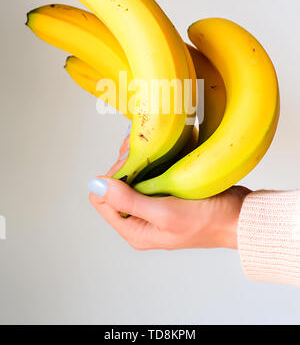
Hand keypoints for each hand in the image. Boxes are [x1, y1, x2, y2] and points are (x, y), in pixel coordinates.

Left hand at [88, 127, 249, 250]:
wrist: (240, 217)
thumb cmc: (207, 220)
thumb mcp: (164, 212)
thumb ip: (128, 200)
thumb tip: (95, 185)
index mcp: (134, 229)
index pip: (102, 200)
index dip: (111, 179)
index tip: (131, 163)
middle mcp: (140, 218)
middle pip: (115, 185)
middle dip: (125, 164)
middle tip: (143, 147)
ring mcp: (153, 204)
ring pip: (132, 175)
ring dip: (138, 158)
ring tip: (151, 143)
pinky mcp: (166, 191)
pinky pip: (149, 172)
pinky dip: (151, 158)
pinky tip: (160, 147)